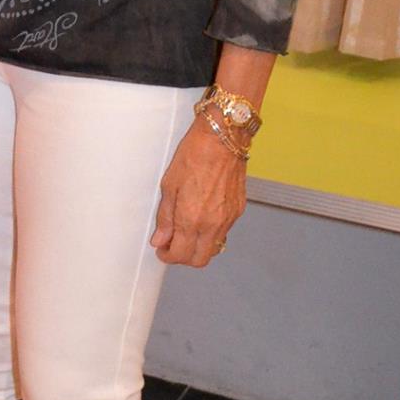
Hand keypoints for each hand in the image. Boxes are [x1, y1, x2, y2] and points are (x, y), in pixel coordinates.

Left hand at [151, 119, 246, 267]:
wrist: (222, 139)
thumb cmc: (194, 155)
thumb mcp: (169, 185)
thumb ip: (165, 217)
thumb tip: (160, 239)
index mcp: (191, 218)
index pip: (180, 254)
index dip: (168, 257)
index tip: (162, 250)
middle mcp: (212, 224)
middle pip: (200, 260)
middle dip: (184, 258)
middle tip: (173, 245)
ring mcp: (228, 218)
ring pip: (214, 248)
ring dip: (199, 247)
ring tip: (186, 231)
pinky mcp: (238, 210)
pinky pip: (224, 232)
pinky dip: (211, 233)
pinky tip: (202, 217)